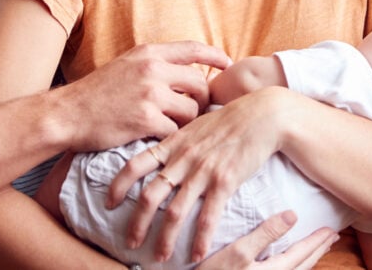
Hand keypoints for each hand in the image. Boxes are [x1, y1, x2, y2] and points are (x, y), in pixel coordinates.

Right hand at [57, 40, 230, 152]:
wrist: (67, 114)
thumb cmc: (96, 93)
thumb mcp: (126, 65)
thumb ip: (154, 65)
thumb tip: (186, 72)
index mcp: (148, 53)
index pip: (193, 49)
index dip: (215, 56)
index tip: (228, 63)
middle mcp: (152, 69)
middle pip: (200, 83)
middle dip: (203, 101)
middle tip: (195, 112)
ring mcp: (150, 94)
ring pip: (191, 110)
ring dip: (187, 122)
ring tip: (173, 127)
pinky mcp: (145, 120)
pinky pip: (176, 131)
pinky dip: (172, 137)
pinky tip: (160, 138)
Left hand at [109, 86, 292, 261]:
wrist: (261, 115)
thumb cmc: (230, 120)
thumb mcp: (195, 126)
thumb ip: (178, 142)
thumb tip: (164, 154)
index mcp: (173, 143)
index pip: (135, 164)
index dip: (119, 185)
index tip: (109, 203)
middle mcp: (183, 158)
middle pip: (150, 195)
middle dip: (137, 223)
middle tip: (129, 243)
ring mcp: (202, 170)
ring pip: (175, 211)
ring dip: (165, 239)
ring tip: (158, 257)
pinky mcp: (224, 181)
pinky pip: (208, 216)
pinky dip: (200, 239)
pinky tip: (196, 254)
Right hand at [197, 211, 337, 268]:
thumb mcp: (238, 252)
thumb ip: (265, 233)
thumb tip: (293, 215)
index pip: (302, 253)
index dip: (317, 241)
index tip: (331, 230)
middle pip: (303, 265)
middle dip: (317, 251)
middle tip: (330, 239)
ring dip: (307, 259)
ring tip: (313, 249)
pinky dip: (292, 266)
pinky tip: (285, 262)